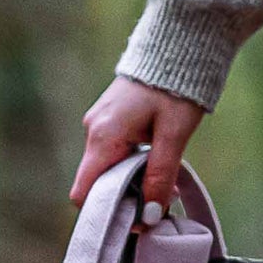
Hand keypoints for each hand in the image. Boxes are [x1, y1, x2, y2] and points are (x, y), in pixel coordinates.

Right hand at [73, 76, 207, 212]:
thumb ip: (159, 176)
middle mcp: (93, 131)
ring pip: (107, 168)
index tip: (137, 217)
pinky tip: (157, 158)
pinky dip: (131, 164)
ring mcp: (99, 122)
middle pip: (97, 182)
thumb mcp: (173, 136)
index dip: (105, 212)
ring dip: (132, 180)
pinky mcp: (110, 117)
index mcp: (103, 137)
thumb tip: (150, 216)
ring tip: (166, 179)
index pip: (83, 193)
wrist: (178, 45)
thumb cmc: (177, 88)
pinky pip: (113, 151)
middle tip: (162, 200)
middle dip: (126, 198)